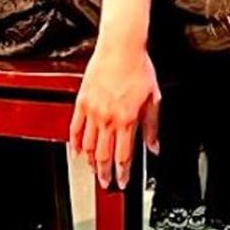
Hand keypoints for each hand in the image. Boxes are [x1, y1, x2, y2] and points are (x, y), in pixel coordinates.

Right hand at [69, 37, 160, 189]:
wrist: (121, 47)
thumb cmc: (138, 68)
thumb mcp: (154, 98)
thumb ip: (152, 126)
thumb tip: (154, 146)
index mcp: (127, 120)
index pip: (124, 156)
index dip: (123, 173)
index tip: (122, 182)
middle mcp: (108, 119)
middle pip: (104, 155)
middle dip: (105, 173)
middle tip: (105, 183)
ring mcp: (92, 111)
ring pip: (88, 146)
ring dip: (90, 162)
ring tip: (94, 170)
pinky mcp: (82, 102)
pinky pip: (75, 128)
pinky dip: (74, 143)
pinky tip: (76, 151)